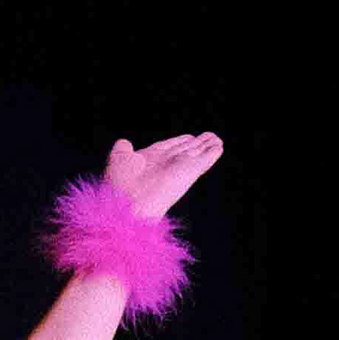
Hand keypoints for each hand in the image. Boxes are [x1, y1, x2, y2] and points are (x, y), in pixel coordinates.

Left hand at [97, 127, 220, 229]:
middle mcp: (167, 164)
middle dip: (197, 144)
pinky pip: (203, 160)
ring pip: (196, 155)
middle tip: (209, 136)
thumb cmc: (120, 185)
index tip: (190, 137)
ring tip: (217, 140)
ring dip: (207, 147)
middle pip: (186, 151)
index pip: (170, 148)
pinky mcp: (188, 173)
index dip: (180, 142)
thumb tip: (125, 143)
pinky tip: (219, 147)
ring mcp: (179, 169)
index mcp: (151, 160)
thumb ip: (123, 149)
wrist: (129, 203)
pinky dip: (212, 154)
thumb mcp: (118, 159)